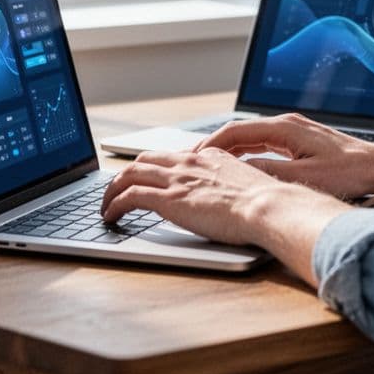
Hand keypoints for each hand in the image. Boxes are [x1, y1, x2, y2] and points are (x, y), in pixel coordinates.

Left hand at [101, 147, 348, 257]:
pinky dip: (114, 205)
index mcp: (211, 158)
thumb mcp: (252, 187)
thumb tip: (239, 202)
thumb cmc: (269, 205)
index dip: (156, 167)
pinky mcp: (167, 198)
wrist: (268, 207)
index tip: (149, 177)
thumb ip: (237, 188)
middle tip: (118, 189)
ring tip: (105, 205)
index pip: (174, 156)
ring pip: (129, 174)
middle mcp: (190, 162)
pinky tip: (110, 216)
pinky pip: (129, 197)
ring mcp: (177, 179)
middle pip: (145, 160)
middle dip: (127, 174)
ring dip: (112, 189)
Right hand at [194, 113, 373, 198]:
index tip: (191, 158)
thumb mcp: (304, 178)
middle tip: (191, 161)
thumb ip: (268, 173)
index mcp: (285, 128)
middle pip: (239, 131)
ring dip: (228, 149)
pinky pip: (263, 141)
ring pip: (250, 136)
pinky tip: (237, 165)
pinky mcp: (300, 140)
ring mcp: (294, 130)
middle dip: (213, 146)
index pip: (236, 131)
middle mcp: (287, 124)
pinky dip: (245, 151)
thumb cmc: (349, 173)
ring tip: (207, 164)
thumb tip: (238, 171)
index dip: (210, 145)